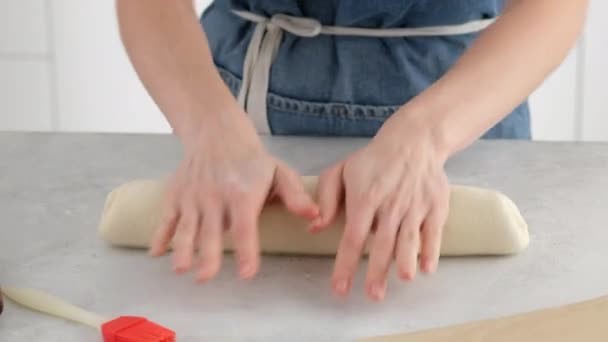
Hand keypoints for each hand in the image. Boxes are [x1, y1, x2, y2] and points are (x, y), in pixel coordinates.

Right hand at [149, 111, 318, 281]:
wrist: (217, 134)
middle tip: (206, 277)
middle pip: (211, 231)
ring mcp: (192, 197)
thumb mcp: (279, 171)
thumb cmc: (252, 160)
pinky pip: (166, 217)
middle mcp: (215, 198)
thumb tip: (314, 216)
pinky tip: (156, 253)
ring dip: (182, 248)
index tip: (246, 273)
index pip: (245, 227)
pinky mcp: (176, 196)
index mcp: (242, 195)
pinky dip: (159, 235)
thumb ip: (295, 195)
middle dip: (208, 255)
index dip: (246, 250)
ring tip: (181, 269)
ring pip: (185, 227)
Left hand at [310, 112, 449, 300]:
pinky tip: (427, 268)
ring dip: (406, 261)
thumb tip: (313, 228)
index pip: (353, 237)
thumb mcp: (341, 171)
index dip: (346, 264)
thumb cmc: (373, 161)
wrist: (413, 141)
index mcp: (365, 199)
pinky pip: (434, 232)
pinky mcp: (435, 206)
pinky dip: (431, 250)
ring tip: (403, 280)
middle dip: (378, 271)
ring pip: (409, 238)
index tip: (340, 288)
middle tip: (373, 296)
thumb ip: (326, 198)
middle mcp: (390, 205)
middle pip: (383, 243)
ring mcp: (414, 206)